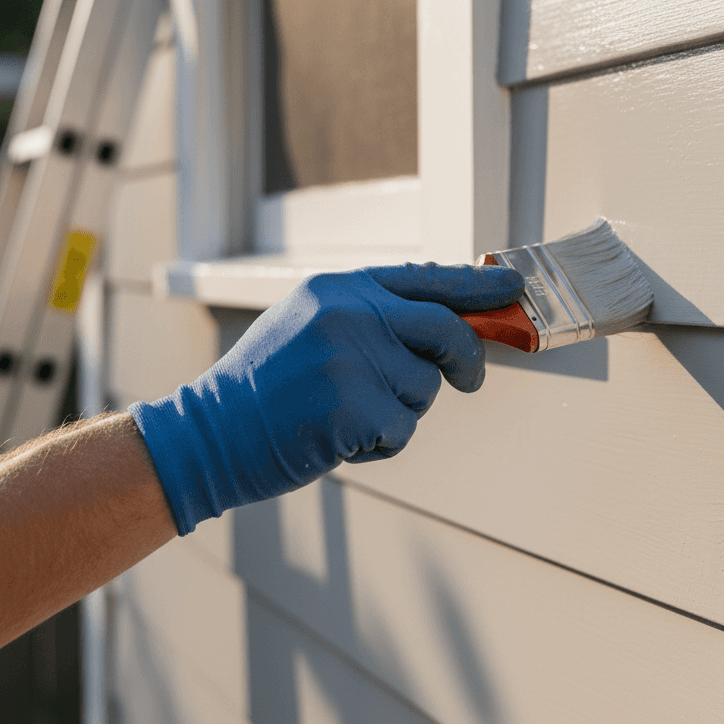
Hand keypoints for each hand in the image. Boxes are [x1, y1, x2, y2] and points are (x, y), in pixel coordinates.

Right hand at [129, 262, 523, 533]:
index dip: (477, 285)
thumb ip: (373, 318)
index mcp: (340, 288)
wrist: (210, 432)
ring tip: (348, 415)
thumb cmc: (268, 386)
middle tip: (469, 378)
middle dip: (467, 358)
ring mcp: (351, 358)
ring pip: (425, 389)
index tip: (513, 289)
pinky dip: (381, 444)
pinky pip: (402, 429)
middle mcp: (349, 313)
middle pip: (446, 328)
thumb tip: (447, 326)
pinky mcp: (353, 407)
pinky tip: (338, 439)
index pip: (426, 278)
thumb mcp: (312, 325)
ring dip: (401, 412)